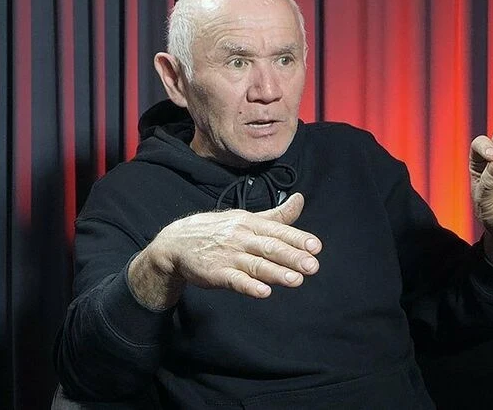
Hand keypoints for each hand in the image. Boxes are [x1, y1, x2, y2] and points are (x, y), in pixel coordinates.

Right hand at [129, 193, 320, 307]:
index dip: (297, 239)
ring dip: (277, 273)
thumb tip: (300, 199)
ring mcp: (228, 256)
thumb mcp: (246, 218)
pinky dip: (249, 286)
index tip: (316, 247)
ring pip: (256, 265)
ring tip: (297, 280)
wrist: (176, 242)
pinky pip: (235, 280)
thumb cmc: (218, 230)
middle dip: (292, 257)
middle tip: (313, 266)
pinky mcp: (216, 273)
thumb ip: (276, 215)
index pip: (278, 231)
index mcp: (250, 223)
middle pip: (270, 247)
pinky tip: (264, 292)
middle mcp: (241, 237)